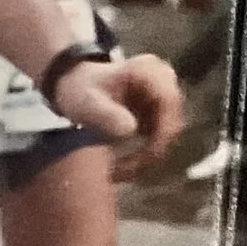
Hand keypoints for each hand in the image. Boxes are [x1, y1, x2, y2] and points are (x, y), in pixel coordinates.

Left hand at [55, 50, 183, 179]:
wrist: (74, 84)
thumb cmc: (79, 89)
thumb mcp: (85, 101)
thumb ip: (104, 113)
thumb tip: (130, 131)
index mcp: (150, 72)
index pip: (170, 104)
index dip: (163, 134)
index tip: (144, 158)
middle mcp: (164, 82)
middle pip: (173, 122)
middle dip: (151, 152)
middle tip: (121, 173)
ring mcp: (163, 98)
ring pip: (167, 135)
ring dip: (146, 158)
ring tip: (117, 172)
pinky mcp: (159, 114)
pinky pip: (159, 139)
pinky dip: (143, 155)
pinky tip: (121, 165)